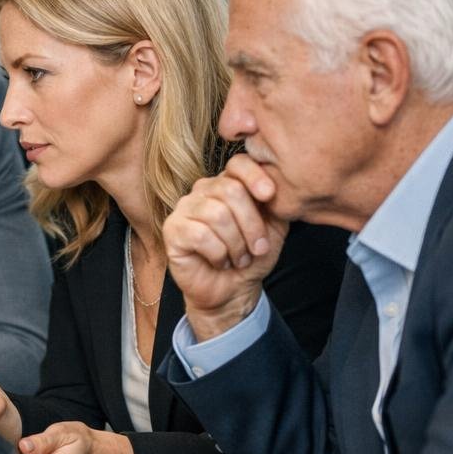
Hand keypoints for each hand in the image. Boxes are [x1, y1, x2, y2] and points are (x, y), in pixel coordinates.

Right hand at [163, 154, 288, 340]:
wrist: (232, 290)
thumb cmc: (250, 256)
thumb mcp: (274, 226)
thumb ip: (277, 201)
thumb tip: (281, 183)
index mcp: (228, 184)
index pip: (238, 163)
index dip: (255, 176)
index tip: (269, 196)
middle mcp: (203, 191)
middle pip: (231, 190)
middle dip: (252, 225)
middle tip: (257, 248)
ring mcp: (184, 208)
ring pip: (217, 214)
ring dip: (236, 244)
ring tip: (239, 258)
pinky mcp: (172, 229)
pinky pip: (200, 234)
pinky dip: (218, 253)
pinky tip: (219, 261)